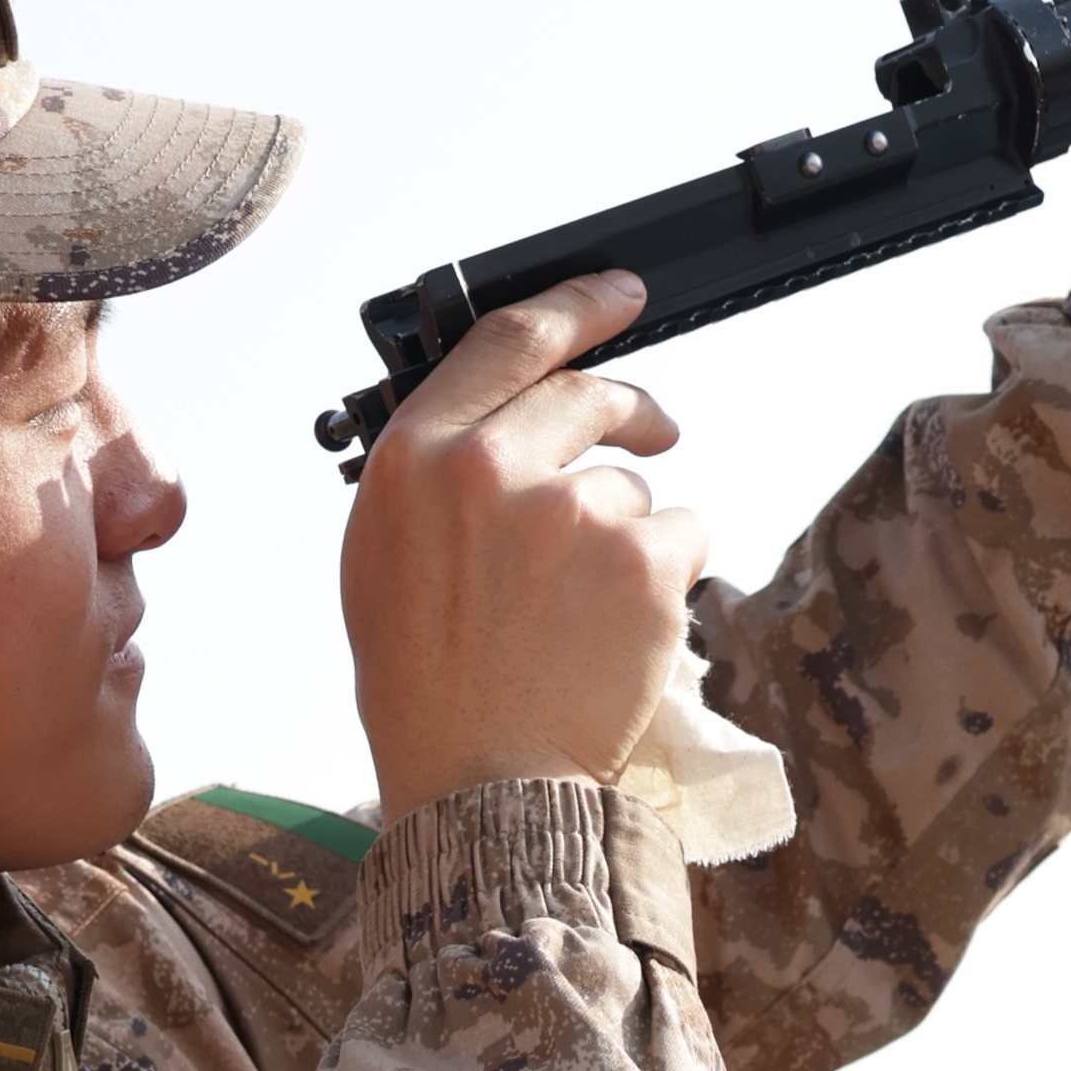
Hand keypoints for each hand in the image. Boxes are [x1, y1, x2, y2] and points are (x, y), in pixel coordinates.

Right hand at [341, 272, 704, 823]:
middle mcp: (494, 468)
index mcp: (417, 460)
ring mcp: (576, 511)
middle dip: (633, 409)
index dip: (575, 304)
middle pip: (591, 394)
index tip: (618, 292)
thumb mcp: (386, 558)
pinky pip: (684, 534)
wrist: (483, 779)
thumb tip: (500, 428)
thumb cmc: (428, 683)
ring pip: (635, 485)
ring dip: (629, 531)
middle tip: (656, 430)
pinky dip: (670, 572)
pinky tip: (625, 626)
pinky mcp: (647, 559)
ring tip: (585, 612)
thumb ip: (439, 477)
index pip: (509, 340)